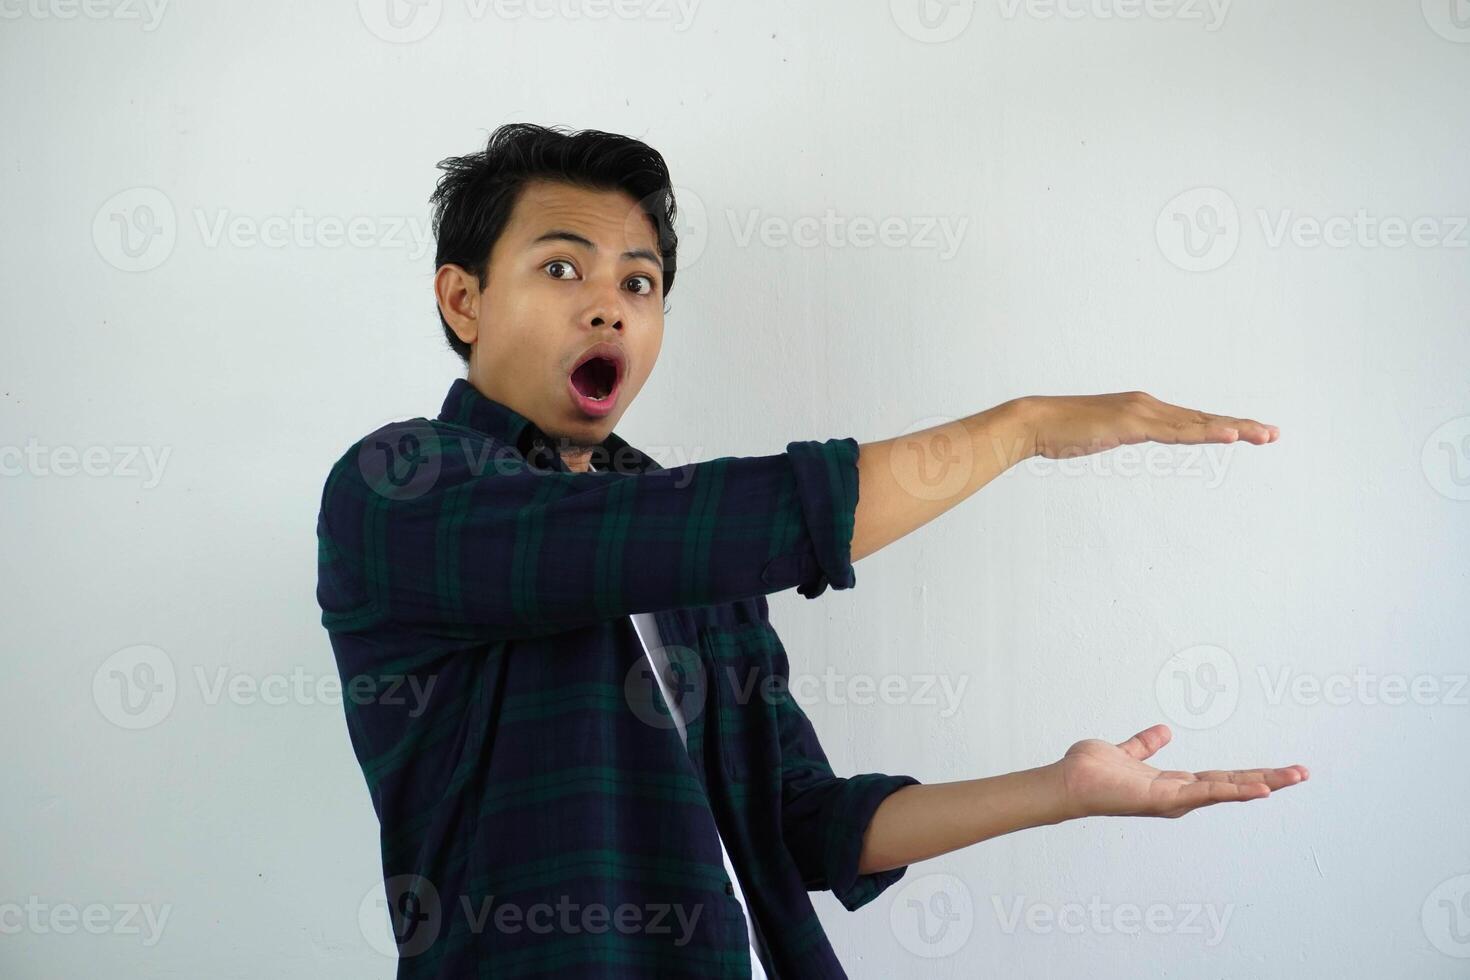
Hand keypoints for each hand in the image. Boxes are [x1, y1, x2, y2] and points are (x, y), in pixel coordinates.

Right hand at [1017, 391, 1279, 459]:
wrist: (1034, 423)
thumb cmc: (1061, 432)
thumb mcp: (1102, 436)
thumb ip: (1121, 433)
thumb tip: (1130, 436)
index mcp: (1143, 409)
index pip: (1192, 420)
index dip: (1224, 426)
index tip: (1252, 434)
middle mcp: (1149, 405)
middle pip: (1204, 418)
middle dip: (1242, 426)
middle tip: (1275, 435)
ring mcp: (1142, 412)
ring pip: (1198, 423)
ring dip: (1234, 429)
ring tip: (1264, 436)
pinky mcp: (1133, 423)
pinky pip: (1177, 431)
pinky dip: (1206, 432)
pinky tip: (1230, 436)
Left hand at [1054, 723, 1308, 819]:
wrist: (1068, 782)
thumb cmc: (1091, 772)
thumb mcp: (1126, 753)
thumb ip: (1144, 745)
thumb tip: (1164, 731)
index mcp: (1174, 783)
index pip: (1222, 777)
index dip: (1251, 774)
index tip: (1281, 771)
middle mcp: (1179, 795)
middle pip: (1233, 785)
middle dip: (1269, 780)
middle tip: (1304, 773)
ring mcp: (1174, 800)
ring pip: (1226, 790)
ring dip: (1260, 783)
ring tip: (1293, 777)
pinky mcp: (1163, 800)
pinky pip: (1203, 794)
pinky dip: (1231, 792)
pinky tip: (1258, 790)